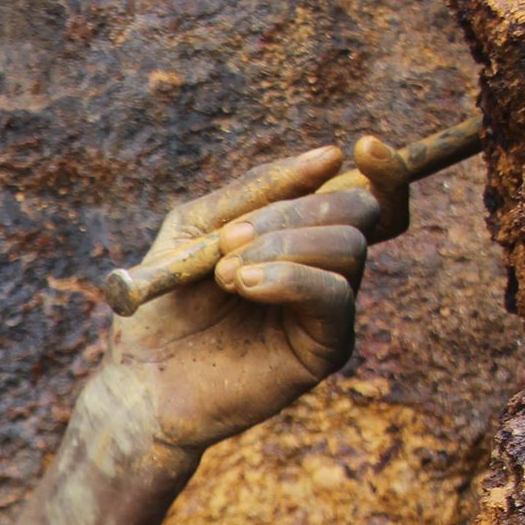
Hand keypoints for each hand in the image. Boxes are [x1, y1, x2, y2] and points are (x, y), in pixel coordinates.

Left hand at [97, 139, 406, 457]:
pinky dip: (291, 278)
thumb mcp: (197, 228)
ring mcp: (328, 310)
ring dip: (283, 246)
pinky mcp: (325, 349)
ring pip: (349, 247)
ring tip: (226, 273)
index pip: (367, 195)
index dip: (383, 168)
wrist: (141, 379)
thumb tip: (331, 157)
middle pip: (359, 212)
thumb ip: (256, 190)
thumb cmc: (163, 305)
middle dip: (294, 212)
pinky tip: (246, 285)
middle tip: (229, 240)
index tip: (366, 144)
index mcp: (300, 237)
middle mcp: (324, 269)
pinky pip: (335, 295)